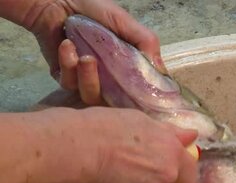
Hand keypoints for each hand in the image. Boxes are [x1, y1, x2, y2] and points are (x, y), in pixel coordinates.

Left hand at [25, 0, 163, 103]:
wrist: (55, 1)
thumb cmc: (93, 8)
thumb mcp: (125, 22)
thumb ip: (146, 42)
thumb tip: (161, 71)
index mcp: (128, 65)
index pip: (139, 90)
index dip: (140, 95)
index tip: (139, 92)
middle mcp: (111, 77)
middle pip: (116, 101)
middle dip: (110, 89)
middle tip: (108, 71)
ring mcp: (89, 79)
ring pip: (92, 96)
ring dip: (87, 77)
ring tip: (84, 57)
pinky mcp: (67, 78)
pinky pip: (70, 85)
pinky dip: (68, 66)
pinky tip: (67, 46)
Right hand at [59, 107, 196, 182]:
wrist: (76, 148)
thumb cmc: (106, 127)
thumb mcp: (142, 121)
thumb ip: (170, 133)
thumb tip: (192, 137)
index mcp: (171, 155)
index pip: (189, 174)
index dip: (179, 171)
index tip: (165, 165)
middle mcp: (164, 179)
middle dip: (151, 178)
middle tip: (128, 165)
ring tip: (108, 172)